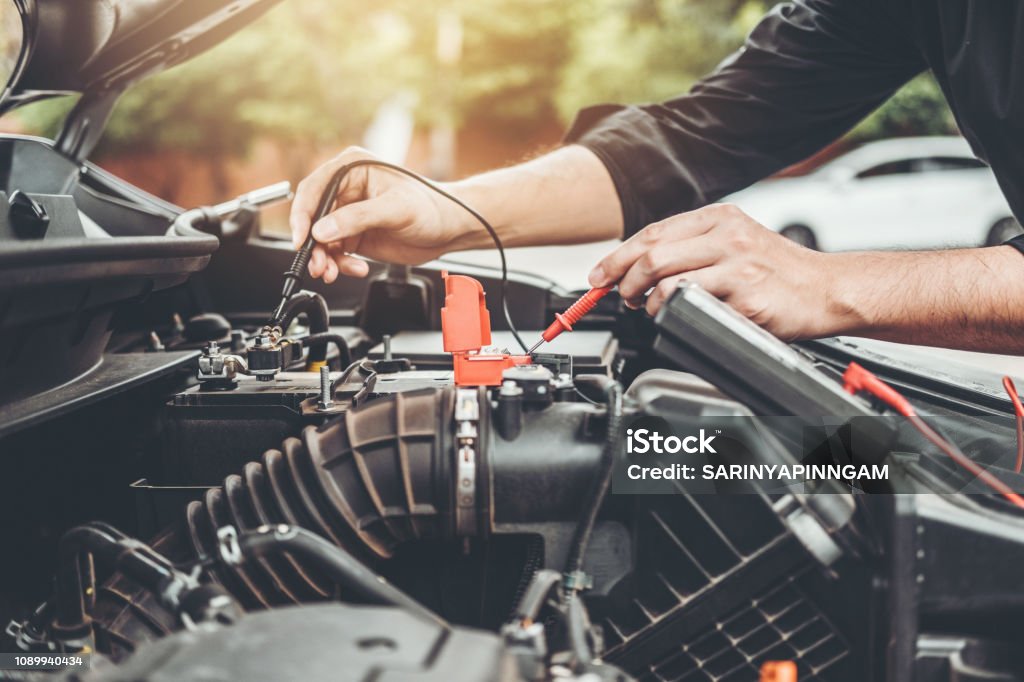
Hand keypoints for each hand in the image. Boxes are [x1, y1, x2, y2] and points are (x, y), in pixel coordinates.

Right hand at [289, 147, 469, 282]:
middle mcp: (347, 189)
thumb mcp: (395, 209)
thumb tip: (323, 229)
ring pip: (321, 238)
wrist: (450, 229)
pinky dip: (340, 264)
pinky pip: (335, 252)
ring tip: (333, 272)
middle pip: (313, 217)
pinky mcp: (355, 235)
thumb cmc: (432, 207)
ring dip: (324, 258)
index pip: (314, 189)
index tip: (302, 238)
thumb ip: (357, 218)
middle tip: (319, 264)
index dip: (303, 214)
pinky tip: (355, 268)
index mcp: (352, 169)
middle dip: (314, 244)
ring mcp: (349, 214)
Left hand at [588, 203, 835, 339]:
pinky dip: (674, 313)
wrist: (828, 290)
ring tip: (650, 308)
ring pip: (666, 279)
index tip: (600, 275)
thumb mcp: (737, 242)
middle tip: (621, 296)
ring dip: (647, 300)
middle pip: (652, 254)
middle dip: (624, 279)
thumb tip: (640, 265)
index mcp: (721, 218)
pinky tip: (678, 315)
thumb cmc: (780, 272)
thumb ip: (694, 248)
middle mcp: (727, 235)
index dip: (618, 256)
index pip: (653, 233)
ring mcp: (737, 265)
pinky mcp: (745, 295)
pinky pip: (692, 304)